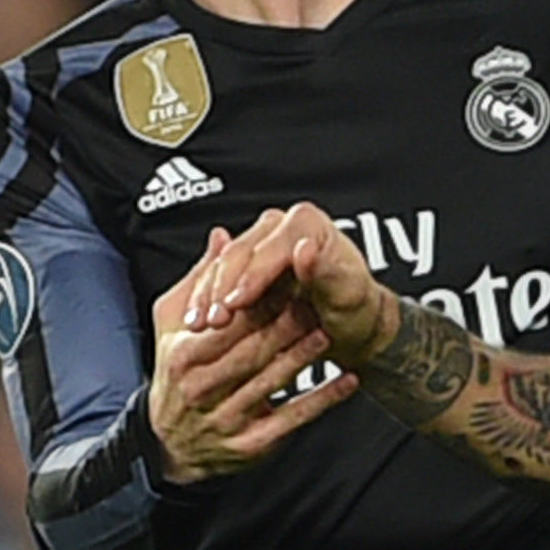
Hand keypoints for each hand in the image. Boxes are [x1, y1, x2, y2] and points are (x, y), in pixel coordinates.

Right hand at [147, 228, 352, 481]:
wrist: (172, 445)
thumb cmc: (175, 371)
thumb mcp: (171, 323)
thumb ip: (198, 279)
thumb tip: (222, 236)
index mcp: (183, 357)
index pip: (227, 324)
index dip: (259, 300)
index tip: (288, 277)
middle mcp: (203, 390)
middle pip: (252, 350)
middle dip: (286, 324)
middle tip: (317, 299)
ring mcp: (228, 420)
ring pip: (273, 381)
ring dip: (304, 356)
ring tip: (329, 330)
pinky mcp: (252, 444)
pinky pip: (292, 417)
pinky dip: (322, 399)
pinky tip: (348, 379)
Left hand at [183, 205, 395, 361]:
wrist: (358, 325)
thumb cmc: (307, 314)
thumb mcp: (260, 303)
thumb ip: (229, 282)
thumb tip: (194, 268)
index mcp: (263, 234)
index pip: (223, 260)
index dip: (205, 292)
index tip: (192, 323)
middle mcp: (284, 223)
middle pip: (241, 254)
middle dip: (221, 289)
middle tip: (210, 320)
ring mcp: (310, 231)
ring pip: (268, 253)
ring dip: (251, 280)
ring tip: (234, 306)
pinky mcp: (334, 246)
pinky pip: (313, 254)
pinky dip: (305, 260)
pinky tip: (300, 265)